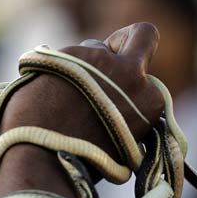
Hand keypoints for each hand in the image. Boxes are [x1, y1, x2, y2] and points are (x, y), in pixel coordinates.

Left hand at [0, 22, 164, 160]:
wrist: (47, 158)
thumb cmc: (85, 162)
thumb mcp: (125, 143)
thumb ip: (129, 115)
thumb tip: (117, 107)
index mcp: (151, 100)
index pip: (148, 75)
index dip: (132, 78)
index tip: (117, 87)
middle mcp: (133, 75)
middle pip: (143, 35)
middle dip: (126, 41)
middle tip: (104, 58)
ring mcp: (102, 60)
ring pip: (94, 49)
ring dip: (83, 65)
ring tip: (62, 95)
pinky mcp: (69, 54)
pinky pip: (64, 55)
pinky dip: (55, 70)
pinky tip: (44, 93)